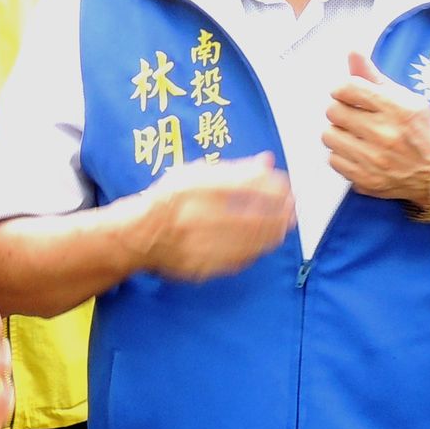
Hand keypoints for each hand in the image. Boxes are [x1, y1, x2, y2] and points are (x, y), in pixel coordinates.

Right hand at [137, 154, 295, 280]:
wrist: (136, 235)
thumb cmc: (170, 199)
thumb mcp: (195, 174)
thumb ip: (233, 169)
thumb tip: (267, 161)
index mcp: (193, 187)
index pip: (245, 185)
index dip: (273, 187)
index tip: (287, 187)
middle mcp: (194, 215)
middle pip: (252, 216)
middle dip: (279, 214)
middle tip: (292, 211)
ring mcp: (196, 244)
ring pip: (248, 242)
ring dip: (272, 234)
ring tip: (283, 227)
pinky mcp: (199, 266)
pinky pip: (237, 260)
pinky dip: (255, 251)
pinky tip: (263, 244)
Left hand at [323, 52, 429, 204]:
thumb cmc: (419, 131)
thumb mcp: (404, 98)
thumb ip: (374, 76)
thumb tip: (353, 52)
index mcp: (396, 108)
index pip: (348, 88)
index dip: (343, 88)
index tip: (347, 93)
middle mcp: (384, 134)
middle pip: (334, 111)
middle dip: (339, 109)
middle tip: (350, 114)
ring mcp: (374, 160)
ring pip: (329, 136)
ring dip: (337, 132)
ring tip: (351, 133)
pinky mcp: (365, 179)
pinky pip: (333, 160)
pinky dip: (341, 155)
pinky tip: (355, 152)